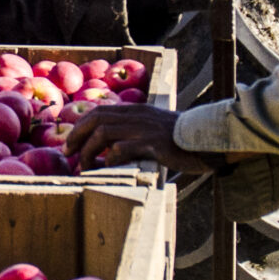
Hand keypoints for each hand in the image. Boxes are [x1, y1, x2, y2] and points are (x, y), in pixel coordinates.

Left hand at [66, 102, 222, 174]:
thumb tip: (113, 149)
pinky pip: (122, 149)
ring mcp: (144, 129)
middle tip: (69, 153)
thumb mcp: (156, 129)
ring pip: (103, 134)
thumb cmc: (182, 140)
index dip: (80, 126)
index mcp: (137, 110)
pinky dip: (109, 160)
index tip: (71, 142)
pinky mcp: (152, 144)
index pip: (99, 111)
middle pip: (96, 119)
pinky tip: (108, 169)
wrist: (209, 140)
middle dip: (77, 136)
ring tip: (86, 167)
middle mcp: (137, 115)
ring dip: (89, 151)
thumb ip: (136, 132)